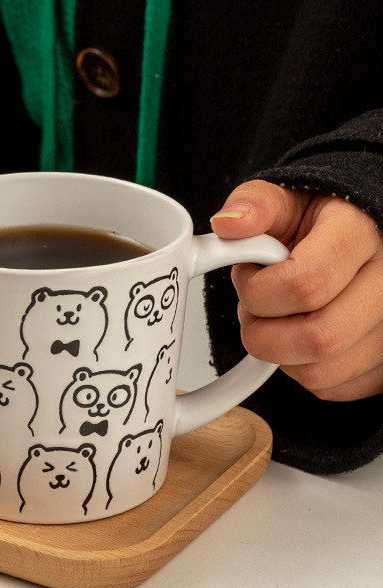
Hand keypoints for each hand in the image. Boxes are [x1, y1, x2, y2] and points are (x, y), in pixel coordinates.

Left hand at [210, 179, 382, 400]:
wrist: (353, 235)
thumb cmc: (317, 222)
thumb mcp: (284, 199)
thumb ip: (255, 205)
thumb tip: (227, 223)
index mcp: (360, 235)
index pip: (306, 284)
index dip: (259, 291)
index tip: (248, 277)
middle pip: (318, 338)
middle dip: (263, 332)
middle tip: (254, 308)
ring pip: (321, 371)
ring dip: (279, 353)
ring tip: (275, 319)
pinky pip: (332, 387)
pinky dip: (300, 369)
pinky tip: (298, 336)